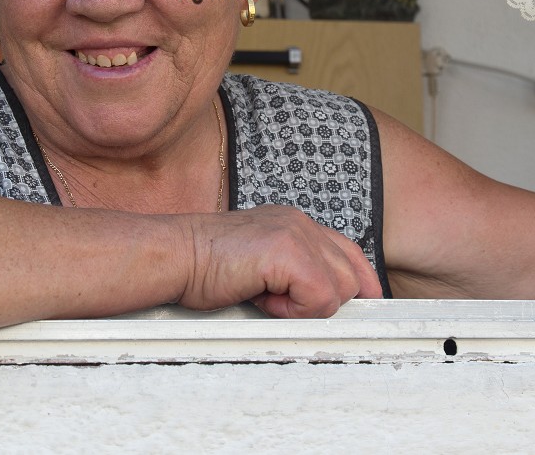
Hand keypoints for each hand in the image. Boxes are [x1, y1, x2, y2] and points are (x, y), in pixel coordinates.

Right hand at [175, 205, 382, 317]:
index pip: (349, 253)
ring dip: (305, 308)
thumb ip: (291, 272)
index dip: (359, 284)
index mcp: (295, 224)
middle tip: (277, 303)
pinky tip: (263, 299)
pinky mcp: (289, 252)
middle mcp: (301, 223)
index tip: (361, 305)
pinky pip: (320, 298)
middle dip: (322, 302)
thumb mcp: (259, 266)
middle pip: (352, 277)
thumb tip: (322, 301)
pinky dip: (294, 311)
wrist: (174, 256)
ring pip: (340, 291)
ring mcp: (297, 233)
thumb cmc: (204, 267)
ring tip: (266, 299)